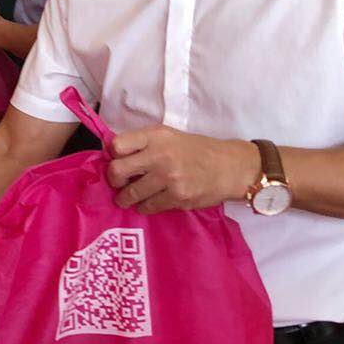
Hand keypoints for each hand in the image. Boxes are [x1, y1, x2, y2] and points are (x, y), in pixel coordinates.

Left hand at [107, 127, 258, 213]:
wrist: (230, 167)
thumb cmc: (196, 150)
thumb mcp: (168, 136)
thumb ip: (144, 144)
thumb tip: (115, 156)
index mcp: (156, 136)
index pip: (118, 145)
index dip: (113, 155)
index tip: (117, 160)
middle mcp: (160, 155)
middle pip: (117, 171)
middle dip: (114, 180)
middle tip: (118, 183)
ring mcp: (169, 178)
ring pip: (131, 193)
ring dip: (126, 198)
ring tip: (127, 198)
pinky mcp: (178, 197)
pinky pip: (150, 206)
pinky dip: (145, 207)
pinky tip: (147, 204)